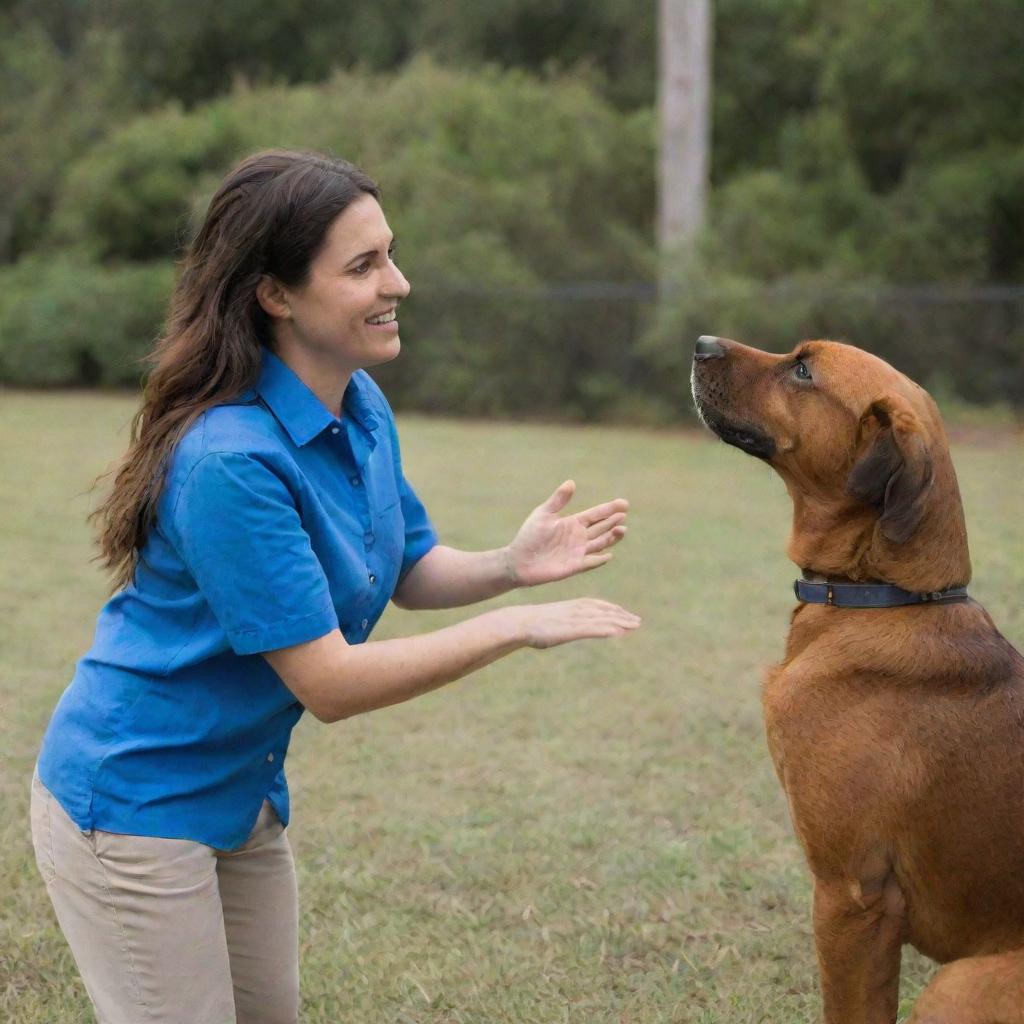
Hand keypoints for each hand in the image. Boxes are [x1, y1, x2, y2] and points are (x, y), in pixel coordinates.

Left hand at [506, 481, 627, 586]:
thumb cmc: (529, 536)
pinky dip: (599, 559)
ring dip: (611, 538)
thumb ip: (558, 500)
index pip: (595, 515)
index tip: (624, 504)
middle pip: (601, 528)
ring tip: (622, 529)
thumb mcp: (543, 514)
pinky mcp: (574, 566)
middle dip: (613, 521)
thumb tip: (571, 482)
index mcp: (573, 523)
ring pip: (600, 543)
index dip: (609, 509)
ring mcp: (578, 552)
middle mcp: (579, 537)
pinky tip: (608, 555)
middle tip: (623, 515)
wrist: (519, 560)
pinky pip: (590, 562)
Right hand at [507, 599, 641, 649]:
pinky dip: (607, 629)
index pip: (598, 606)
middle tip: (637, 622)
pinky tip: (619, 632)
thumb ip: (564, 622)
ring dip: (621, 622)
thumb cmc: (533, 623)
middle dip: (622, 615)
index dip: (613, 610)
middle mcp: (577, 609)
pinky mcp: (572, 629)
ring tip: (635, 626)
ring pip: (603, 619)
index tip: (625, 614)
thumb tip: (566, 628)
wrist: (521, 622)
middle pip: (605, 611)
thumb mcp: (553, 620)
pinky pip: (594, 629)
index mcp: (573, 606)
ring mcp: (575, 619)